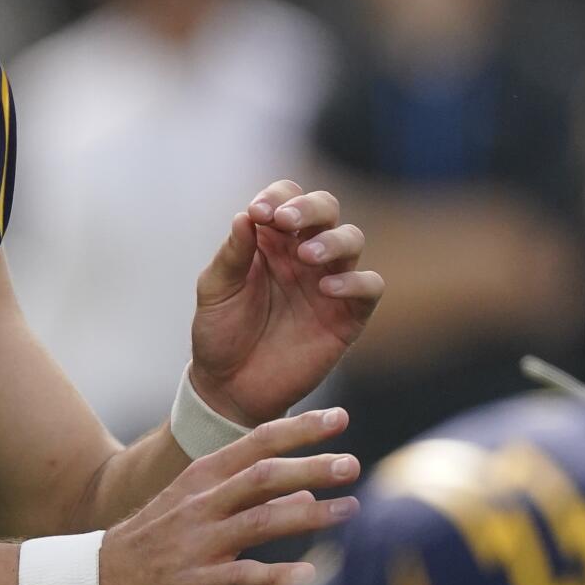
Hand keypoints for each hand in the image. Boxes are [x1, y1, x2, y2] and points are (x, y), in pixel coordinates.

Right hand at [98, 408, 359, 584]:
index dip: (300, 430)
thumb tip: (309, 489)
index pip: (256, 442)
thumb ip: (248, 493)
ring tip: (349, 509)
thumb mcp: (193, 503)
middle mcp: (202, 503)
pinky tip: (307, 575)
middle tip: (352, 464)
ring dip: (310, 514)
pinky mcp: (195, 582)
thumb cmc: (154, 541)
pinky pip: (242, 576)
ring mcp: (198, 542)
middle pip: (264, 476)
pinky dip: (276, 574)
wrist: (96, 583)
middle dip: (311, 467)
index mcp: (201, 477)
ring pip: (261, 521)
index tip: (339, 420)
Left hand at [189, 181, 384, 425]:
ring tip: (307, 256)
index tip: (260, 213)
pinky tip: (328, 288)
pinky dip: (355, 281)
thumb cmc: (220, 333)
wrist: (230, 387)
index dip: (278, 197)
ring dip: (333, 240)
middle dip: (310, 207)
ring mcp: (328, 281)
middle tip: (287, 221)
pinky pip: (369, 286)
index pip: (286, 198)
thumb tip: (246, 215)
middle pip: (326, 208)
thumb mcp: (215, 290)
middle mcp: (303, 254)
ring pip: (352, 239)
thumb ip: (232, 254)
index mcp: (271, 240)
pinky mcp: (347, 315)